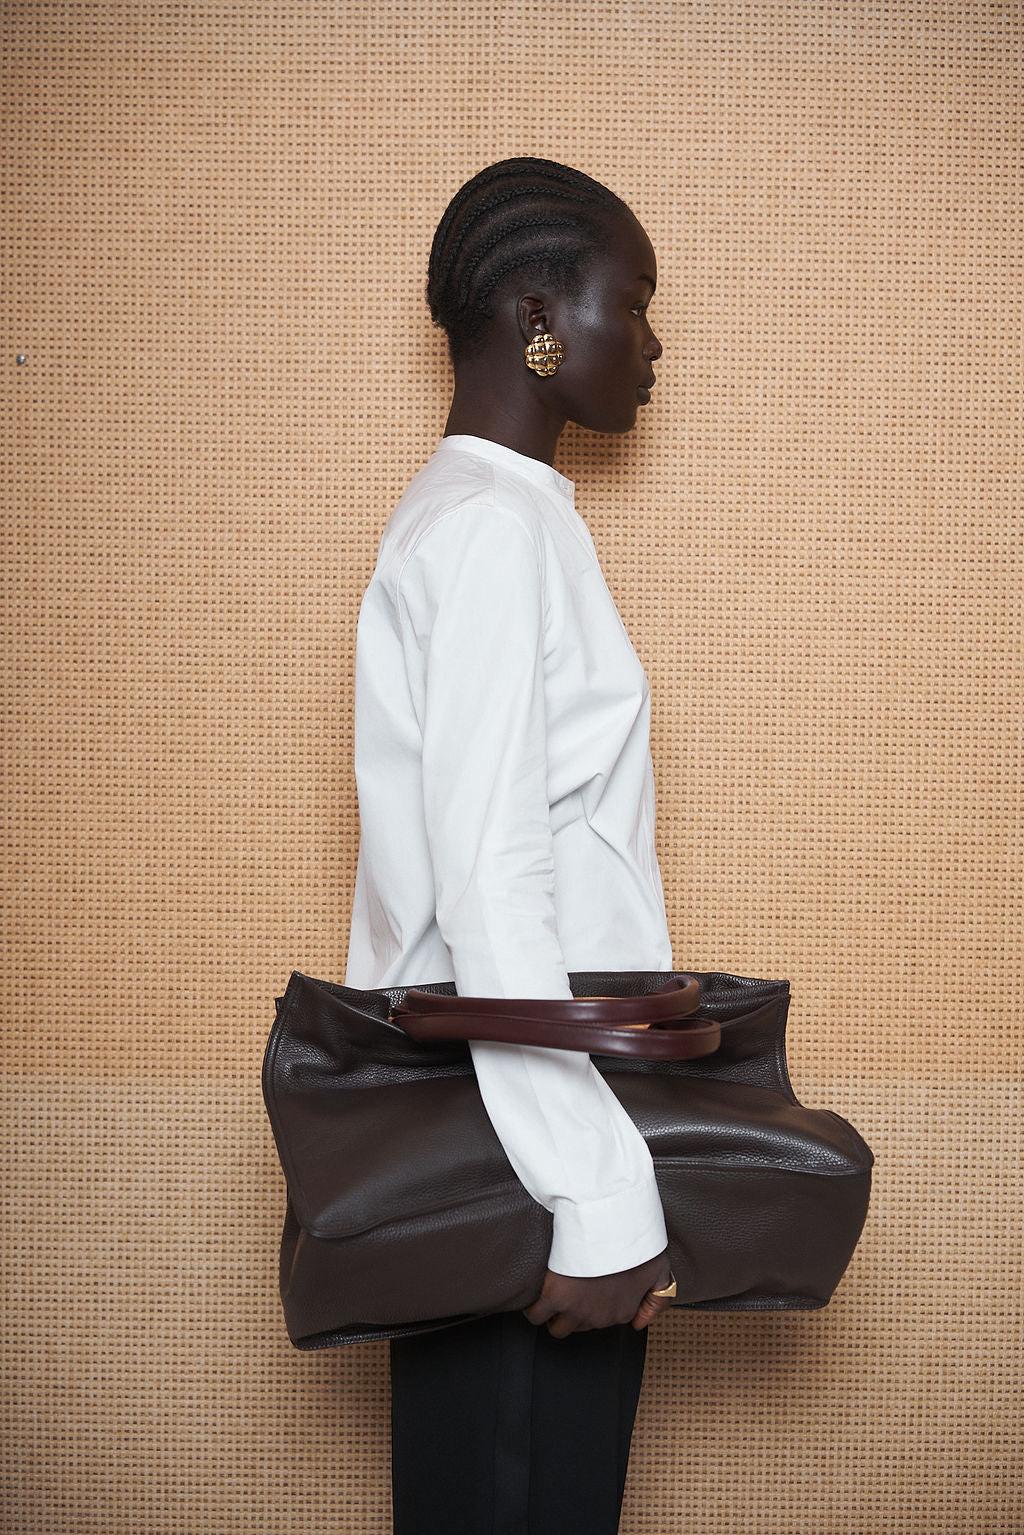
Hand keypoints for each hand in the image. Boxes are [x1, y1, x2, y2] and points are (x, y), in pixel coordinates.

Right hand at [522, 1251, 673, 1338]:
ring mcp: (577, 1310)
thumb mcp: (660, 1269)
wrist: (611, 1220)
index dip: (593, 1306)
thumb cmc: (637, 1240)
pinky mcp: (555, 1297)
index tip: (588, 1292)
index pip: (604, 1322)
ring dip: (553, 1316)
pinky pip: (536, 1315)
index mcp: (624, 1311)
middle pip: (581, 1327)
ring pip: (557, 1328)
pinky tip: (534, 1296)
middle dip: (574, 1313)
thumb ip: (658, 1300)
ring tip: (549, 1297)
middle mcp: (600, 1317)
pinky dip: (532, 1309)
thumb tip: (640, 1324)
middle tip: (569, 1290)